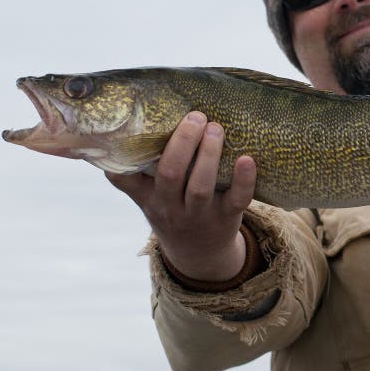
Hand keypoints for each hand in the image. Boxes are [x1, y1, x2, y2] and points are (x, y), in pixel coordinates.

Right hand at [106, 111, 256, 280]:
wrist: (200, 253)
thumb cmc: (174, 209)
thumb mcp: (150, 196)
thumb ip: (141, 169)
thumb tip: (133, 123)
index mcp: (148, 197)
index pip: (125, 179)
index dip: (122, 158)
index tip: (130, 128)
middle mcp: (171, 207)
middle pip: (170, 174)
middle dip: (182, 142)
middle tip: (195, 117)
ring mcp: (199, 214)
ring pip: (200, 187)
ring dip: (208, 155)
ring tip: (215, 128)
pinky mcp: (227, 217)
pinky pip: (237, 200)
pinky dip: (244, 180)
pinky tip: (247, 159)